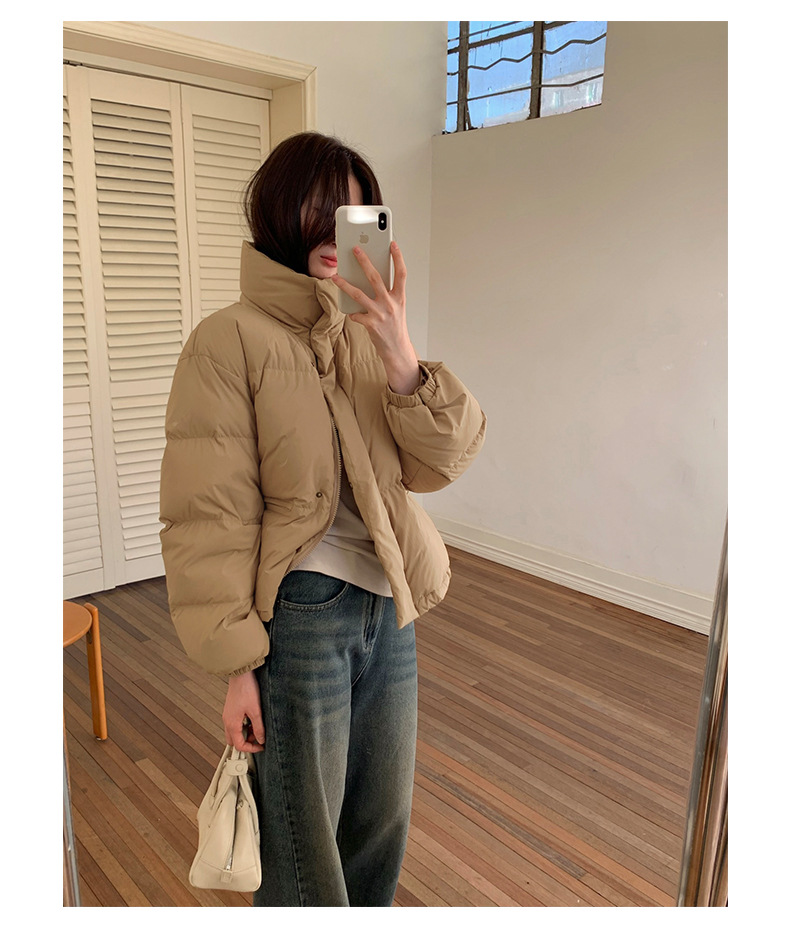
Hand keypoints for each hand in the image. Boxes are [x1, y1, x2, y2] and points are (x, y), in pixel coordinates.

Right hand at [222, 670, 264, 752]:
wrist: (241, 674)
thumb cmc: (246, 689)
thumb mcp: (256, 711)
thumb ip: (258, 727)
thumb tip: (261, 739)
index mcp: (232, 724)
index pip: (239, 745)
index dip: (251, 748)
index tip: (261, 746)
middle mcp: (227, 721)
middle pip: (234, 741)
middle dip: (246, 742)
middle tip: (258, 737)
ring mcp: (228, 715)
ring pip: (234, 732)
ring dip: (245, 733)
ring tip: (257, 726)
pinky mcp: (231, 710)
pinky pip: (235, 723)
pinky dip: (243, 725)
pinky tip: (252, 718)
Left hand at [331, 242, 420, 394]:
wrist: (397, 350)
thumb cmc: (395, 327)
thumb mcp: (396, 308)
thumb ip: (386, 293)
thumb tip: (369, 278)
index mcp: (400, 298)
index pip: (401, 273)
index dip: (398, 257)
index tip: (392, 243)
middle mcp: (391, 304)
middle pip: (375, 277)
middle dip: (364, 261)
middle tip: (355, 249)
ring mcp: (380, 314)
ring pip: (358, 294)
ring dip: (344, 284)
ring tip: (335, 276)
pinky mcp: (371, 324)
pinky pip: (355, 314)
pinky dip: (352, 312)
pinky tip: (351, 312)